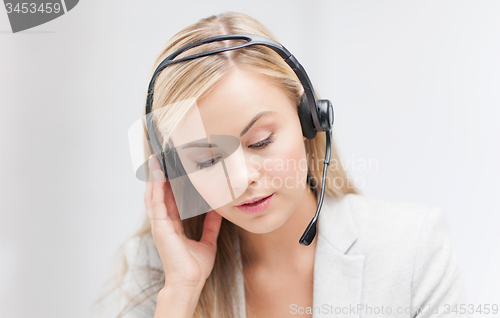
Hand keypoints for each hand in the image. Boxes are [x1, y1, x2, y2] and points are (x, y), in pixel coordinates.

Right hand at [145, 154, 222, 290]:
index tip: (171, 169)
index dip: (168, 185)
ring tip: (155, 160)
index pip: (169, 200)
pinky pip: (156, 202)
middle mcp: (163, 223)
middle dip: (159, 176)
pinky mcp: (159, 227)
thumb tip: (219, 209)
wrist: (189, 282)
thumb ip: (211, 225)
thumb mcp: (208, 241)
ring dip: (154, 177)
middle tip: (160, 158)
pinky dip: (155, 186)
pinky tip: (157, 174)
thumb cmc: (195, 267)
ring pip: (154, 195)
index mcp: (173, 226)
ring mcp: (159, 224)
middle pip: (158, 194)